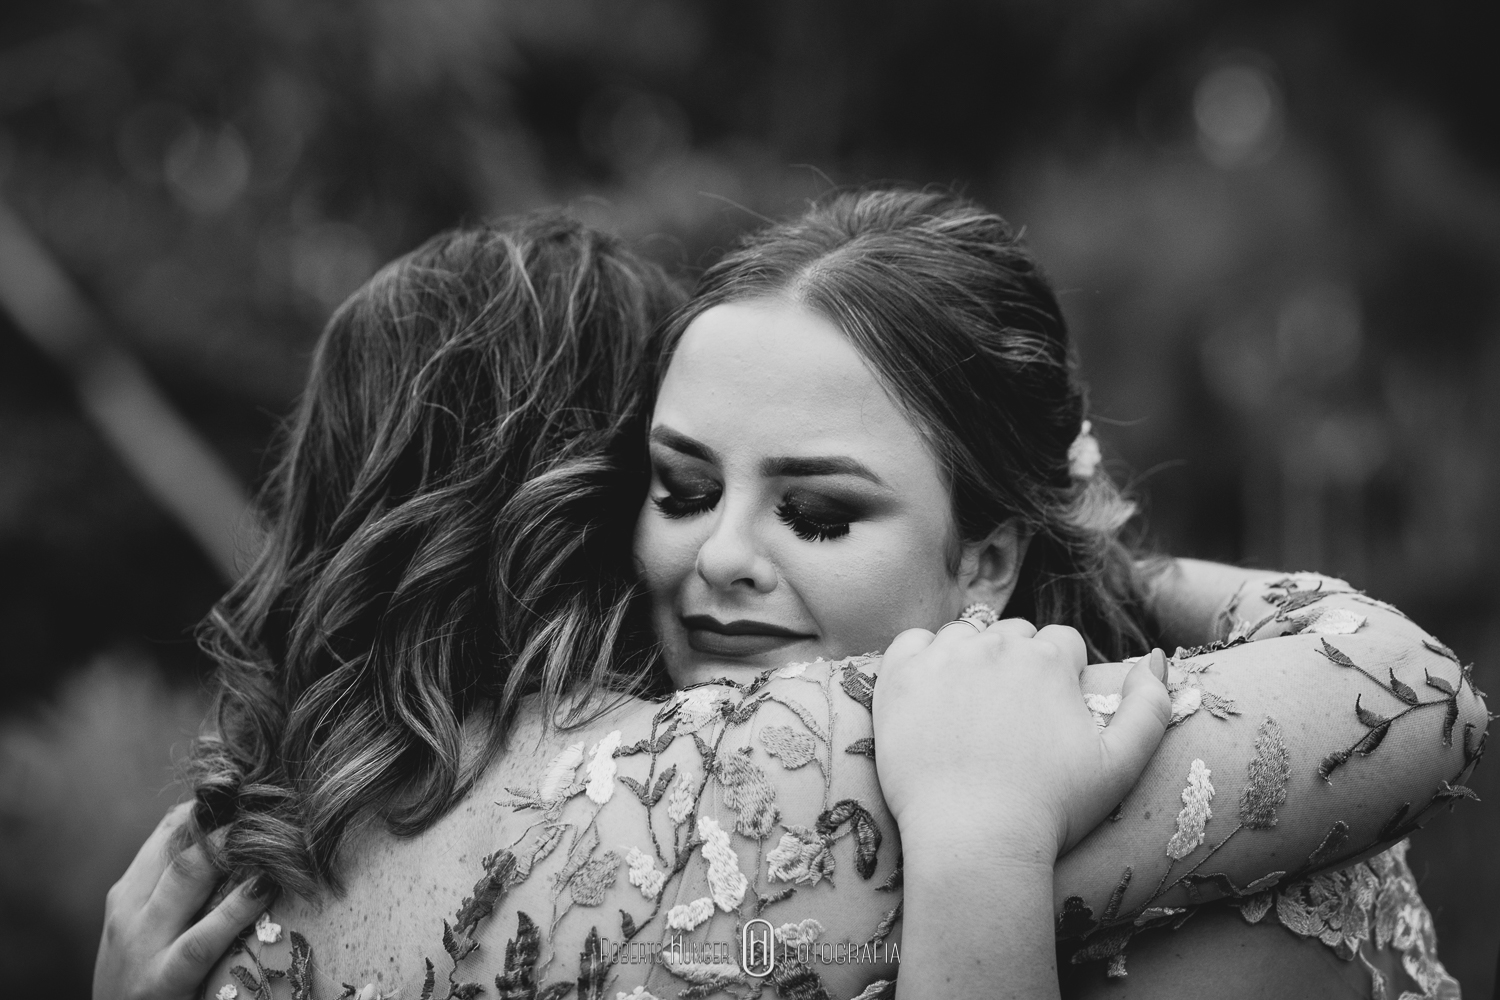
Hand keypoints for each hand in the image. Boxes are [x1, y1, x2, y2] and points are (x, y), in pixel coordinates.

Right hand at [95, 802, 269, 999]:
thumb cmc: (141, 977)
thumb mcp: (144, 927)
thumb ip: (173, 887)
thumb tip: (221, 835)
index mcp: (127, 893)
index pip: (167, 832)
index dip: (210, 806)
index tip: (250, 788)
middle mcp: (129, 911)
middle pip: (177, 845)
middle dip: (222, 817)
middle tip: (266, 796)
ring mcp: (142, 945)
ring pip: (185, 877)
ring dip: (228, 848)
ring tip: (264, 826)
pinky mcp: (162, 981)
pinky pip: (202, 938)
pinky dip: (236, 909)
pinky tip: (264, 886)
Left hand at [872, 619, 1171, 860]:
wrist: (974, 839)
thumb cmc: (1052, 810)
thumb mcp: (1122, 765)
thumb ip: (1151, 706)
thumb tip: (1154, 658)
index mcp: (1049, 658)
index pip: (1061, 643)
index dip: (1060, 676)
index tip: (1047, 713)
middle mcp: (996, 645)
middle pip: (1012, 636)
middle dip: (1016, 664)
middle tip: (1007, 716)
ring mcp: (944, 657)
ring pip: (963, 637)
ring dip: (970, 659)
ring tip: (969, 709)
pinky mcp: (900, 676)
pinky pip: (911, 643)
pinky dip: (920, 658)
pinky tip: (929, 693)